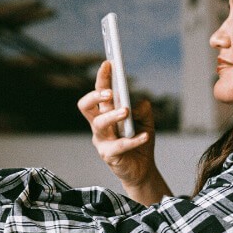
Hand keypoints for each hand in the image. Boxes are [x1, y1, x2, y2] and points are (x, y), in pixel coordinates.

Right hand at [78, 61, 156, 187]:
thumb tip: (136, 103)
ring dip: (112, 115)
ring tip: (126, 111)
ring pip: (99, 124)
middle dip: (95, 95)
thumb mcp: (146, 121)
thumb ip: (142, 109)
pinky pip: (118, 145)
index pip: (99, 92)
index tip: (109, 63)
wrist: (142, 169)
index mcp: (106, 113)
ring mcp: (101, 140)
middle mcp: (99, 125)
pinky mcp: (108, 155)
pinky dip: (133, 139)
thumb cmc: (140, 141)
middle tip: (110, 91)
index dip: (102, 78)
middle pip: (86, 106)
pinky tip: (145, 135)